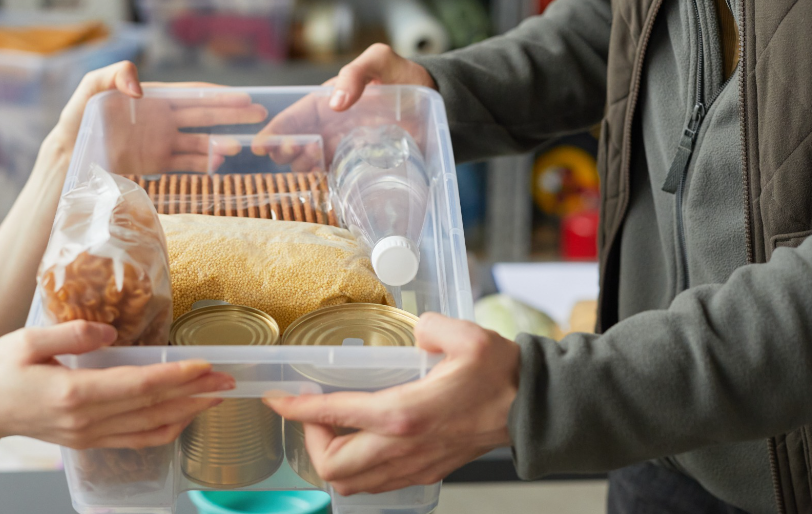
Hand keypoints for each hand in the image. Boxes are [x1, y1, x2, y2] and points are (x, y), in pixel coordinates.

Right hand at [0, 320, 234, 450]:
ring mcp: (89, 435)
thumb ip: (70, 333)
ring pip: (150, 428)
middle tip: (228, 380)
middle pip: (153, 408)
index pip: (138, 386)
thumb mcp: (26, 341)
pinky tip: (183, 418)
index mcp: (74, 394)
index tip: (204, 365)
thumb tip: (109, 329)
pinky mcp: (89, 441)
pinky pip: (136, 440)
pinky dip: (165, 431)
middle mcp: (87, 420)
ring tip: (215, 397)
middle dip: (195, 394)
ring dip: (187, 413)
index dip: (176, 377)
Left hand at [41, 61, 268, 174]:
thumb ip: (115, 74)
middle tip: (259, 114)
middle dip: (232, 115)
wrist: (67, 152)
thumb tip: (140, 87)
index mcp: (155, 98)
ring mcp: (162, 142)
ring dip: (219, 144)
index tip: (243, 97)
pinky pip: (186, 163)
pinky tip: (220, 164)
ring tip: (239, 147)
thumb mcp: (92, 86)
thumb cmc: (78, 115)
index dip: (219, 95)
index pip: (194, 95)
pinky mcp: (156, 163)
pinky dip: (203, 164)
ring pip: (199, 142)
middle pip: (205, 116)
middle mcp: (164, 119)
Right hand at [252, 44, 434, 170]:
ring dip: (301, 164)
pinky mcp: (358, 162)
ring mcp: (342, 145)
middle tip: (291, 151)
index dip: (276, 130)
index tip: (262, 145)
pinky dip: (321, 178)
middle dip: (284, 149)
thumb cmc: (405, 76)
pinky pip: (332, 174)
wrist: (437, 100)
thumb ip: (356, 73)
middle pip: (295, 141)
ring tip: (308, 160)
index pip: (294, 116)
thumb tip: (334, 103)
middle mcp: (330, 125)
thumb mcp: (380, 61)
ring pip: (309, 160)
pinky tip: (321, 176)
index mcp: (327, 100)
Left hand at [263, 313, 518, 494]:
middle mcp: (402, 447)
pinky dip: (358, 471)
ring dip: (332, 459)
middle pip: (332, 466)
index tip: (278, 400)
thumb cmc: (501, 376)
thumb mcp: (465, 336)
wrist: (533, 410)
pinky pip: (376, 485)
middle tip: (314, 415)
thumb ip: (430, 326)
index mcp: (404, 413)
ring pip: (351, 483)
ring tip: (333, 430)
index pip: (333, 416)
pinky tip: (360, 445)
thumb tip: (415, 329)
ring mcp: (413, 465)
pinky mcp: (425, 472)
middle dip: (311, 441)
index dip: (297, 409)